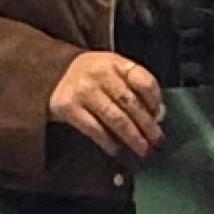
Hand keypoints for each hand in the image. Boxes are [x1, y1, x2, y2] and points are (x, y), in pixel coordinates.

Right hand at [48, 51, 163, 159]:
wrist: (53, 72)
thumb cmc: (91, 75)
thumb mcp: (113, 70)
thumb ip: (134, 87)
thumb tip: (156, 115)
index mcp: (115, 63)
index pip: (144, 81)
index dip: (155, 100)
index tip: (159, 115)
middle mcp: (100, 74)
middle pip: (131, 104)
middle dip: (148, 126)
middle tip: (157, 140)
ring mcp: (83, 91)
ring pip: (116, 119)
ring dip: (133, 138)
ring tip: (142, 149)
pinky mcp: (68, 107)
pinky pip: (95, 129)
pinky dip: (108, 142)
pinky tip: (117, 149)